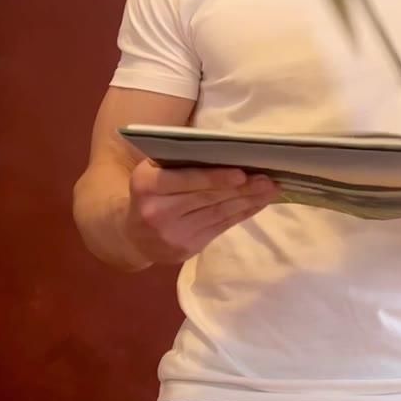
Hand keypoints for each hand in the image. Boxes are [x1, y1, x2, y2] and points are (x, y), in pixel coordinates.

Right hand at [125, 160, 279, 264]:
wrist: (131, 235)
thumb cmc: (150, 192)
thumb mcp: (153, 171)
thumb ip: (180, 161)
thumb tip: (227, 150)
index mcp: (146, 184)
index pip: (186, 180)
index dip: (215, 178)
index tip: (242, 174)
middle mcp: (156, 211)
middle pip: (206, 199)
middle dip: (241, 189)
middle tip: (268, 180)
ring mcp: (171, 235)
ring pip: (217, 214)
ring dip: (247, 202)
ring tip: (269, 190)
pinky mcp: (185, 250)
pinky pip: (219, 229)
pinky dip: (240, 215)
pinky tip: (256, 204)